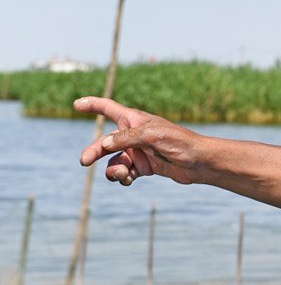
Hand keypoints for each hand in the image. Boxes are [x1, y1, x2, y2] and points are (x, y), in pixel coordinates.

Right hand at [74, 97, 201, 185]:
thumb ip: (126, 139)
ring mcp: (139, 151)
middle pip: (106, 142)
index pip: (108, 108)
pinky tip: (129, 180)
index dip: (92, 105)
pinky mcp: (145, 166)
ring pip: (114, 161)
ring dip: (113, 169)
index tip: (76, 104)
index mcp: (135, 120)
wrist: (199, 162)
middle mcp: (134, 135)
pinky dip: (124, 177)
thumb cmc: (180, 142)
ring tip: (122, 174)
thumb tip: (104, 143)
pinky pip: (125, 172)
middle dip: (94, 151)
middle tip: (84, 161)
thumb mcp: (151, 136)